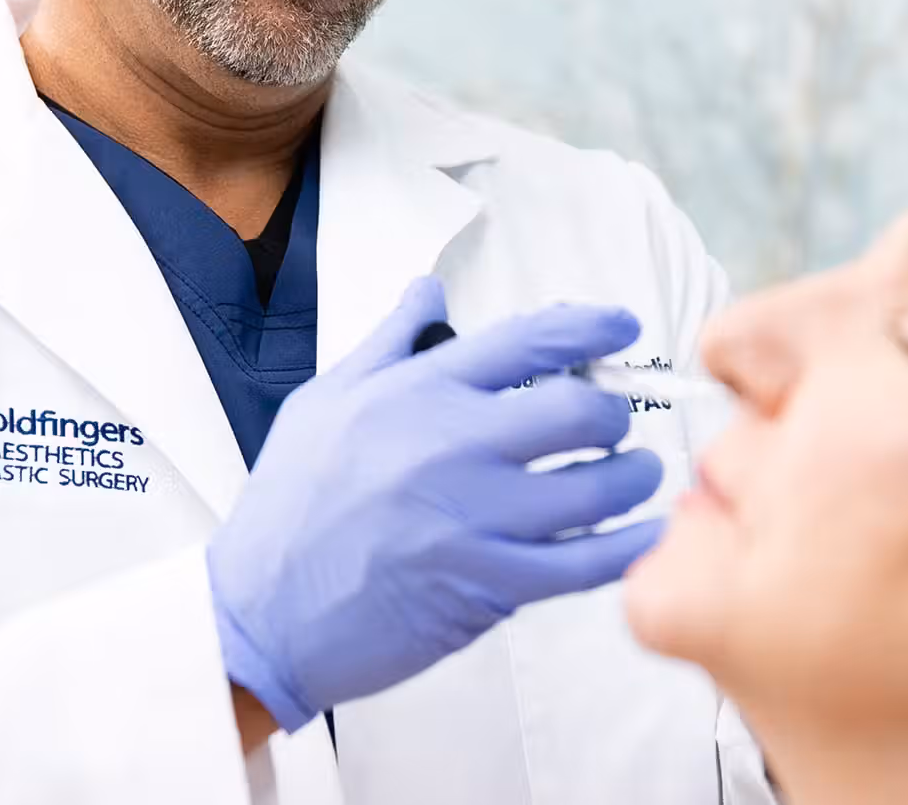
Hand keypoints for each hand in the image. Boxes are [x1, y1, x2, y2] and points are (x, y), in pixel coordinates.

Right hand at [208, 277, 664, 732]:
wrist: (260, 613)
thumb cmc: (288, 510)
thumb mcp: (324, 402)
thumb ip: (389, 344)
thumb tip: (428, 294)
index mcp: (417, 393)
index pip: (527, 340)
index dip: (590, 327)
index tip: (621, 328)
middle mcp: (453, 447)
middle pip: (579, 409)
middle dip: (614, 411)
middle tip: (613, 421)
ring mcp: (474, 519)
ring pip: (595, 487)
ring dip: (632, 477)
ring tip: (637, 474)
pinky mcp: (488, 586)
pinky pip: (584, 564)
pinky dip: (628, 548)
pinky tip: (646, 536)